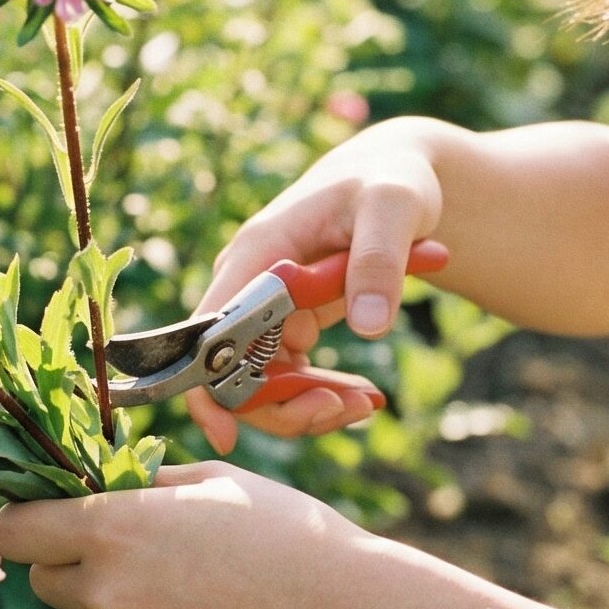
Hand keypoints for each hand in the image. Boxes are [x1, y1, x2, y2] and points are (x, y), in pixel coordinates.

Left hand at [0, 463, 376, 608]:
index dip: (24, 522)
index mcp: (113, 527)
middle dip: (73, 566)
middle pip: (44, 582)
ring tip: (190, 597)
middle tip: (132, 557)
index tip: (43, 520)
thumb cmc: (287, 532)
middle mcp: (106, 593)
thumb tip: (98, 482)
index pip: (12, 531)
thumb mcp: (213, 481)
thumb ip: (142, 483)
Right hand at [183, 117, 445, 454]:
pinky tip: (370, 396)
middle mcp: (250, 283)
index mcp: (256, 254)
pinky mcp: (294, 317)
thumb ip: (379, 261)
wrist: (402, 171)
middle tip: (350, 408)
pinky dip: (328, 389)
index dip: (205, 388)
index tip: (228, 437)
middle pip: (236, 369)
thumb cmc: (391, 178)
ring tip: (370, 402)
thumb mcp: (394, 206)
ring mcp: (269, 305)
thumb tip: (367, 329)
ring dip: (314, 402)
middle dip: (286, 404)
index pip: (206, 331)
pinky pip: (295, 372)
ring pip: (269, 380)